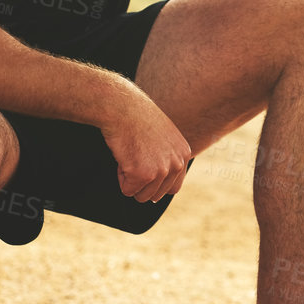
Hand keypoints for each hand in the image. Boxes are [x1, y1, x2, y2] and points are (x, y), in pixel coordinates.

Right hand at [100, 83, 192, 202]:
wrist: (123, 107)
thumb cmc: (137, 118)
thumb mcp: (164, 136)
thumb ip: (168, 156)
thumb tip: (160, 185)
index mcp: (184, 154)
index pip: (172, 188)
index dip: (155, 183)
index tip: (144, 169)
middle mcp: (177, 164)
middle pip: (156, 195)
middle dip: (140, 183)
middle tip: (134, 157)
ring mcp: (161, 170)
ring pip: (141, 196)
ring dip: (130, 180)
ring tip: (130, 155)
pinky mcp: (143, 175)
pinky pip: (127, 190)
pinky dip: (120, 177)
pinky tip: (123, 155)